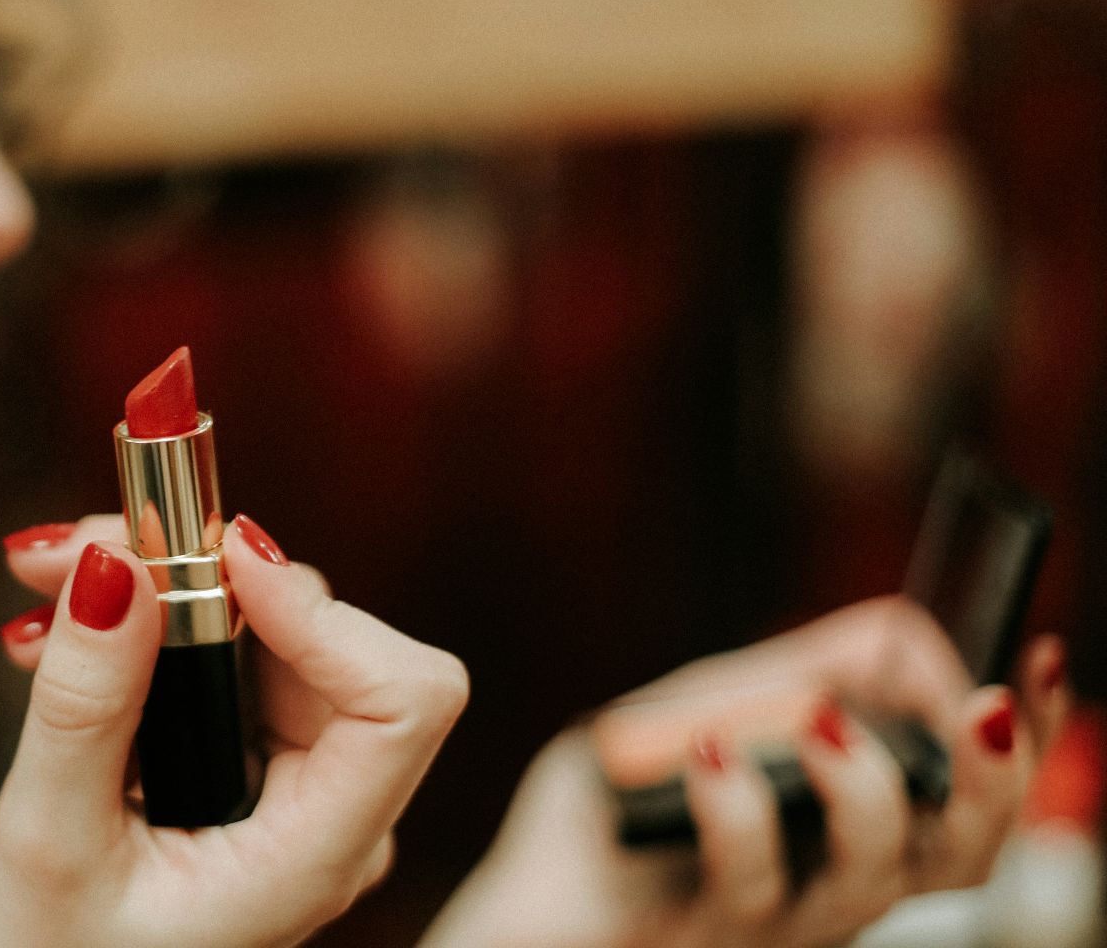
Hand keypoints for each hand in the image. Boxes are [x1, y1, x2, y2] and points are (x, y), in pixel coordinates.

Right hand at [0, 515, 468, 947]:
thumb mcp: (48, 844)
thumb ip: (85, 707)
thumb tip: (112, 565)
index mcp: (314, 858)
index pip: (402, 701)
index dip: (322, 612)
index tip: (216, 557)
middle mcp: (331, 816)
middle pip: (333, 640)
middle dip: (206, 572)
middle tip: (80, 547)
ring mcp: (297, 789)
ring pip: (276, 632)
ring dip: (163, 585)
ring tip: (45, 579)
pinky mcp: (253, 764)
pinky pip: (234, 657)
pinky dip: (153, 622)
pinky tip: (64, 625)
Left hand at [417, 597, 1068, 947]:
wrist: (513, 903)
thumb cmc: (611, 814)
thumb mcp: (702, 715)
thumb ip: (789, 677)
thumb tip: (901, 635)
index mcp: (849, 839)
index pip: (974, 799)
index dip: (1028, 738)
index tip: (1039, 655)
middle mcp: (833, 892)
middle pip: (965, 859)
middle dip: (993, 780)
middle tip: (981, 709)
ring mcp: (773, 927)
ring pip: (873, 884)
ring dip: (864, 790)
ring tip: (819, 722)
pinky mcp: (701, 941)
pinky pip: (748, 887)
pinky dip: (739, 809)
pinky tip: (706, 754)